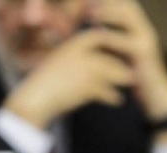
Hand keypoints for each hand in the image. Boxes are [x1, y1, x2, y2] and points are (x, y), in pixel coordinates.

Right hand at [2, 28, 136, 127]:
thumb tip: (95, 58)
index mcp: (73, 44)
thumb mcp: (59, 62)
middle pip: (110, 56)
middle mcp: (82, 54)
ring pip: (114, 73)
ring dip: (122, 79)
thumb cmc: (45, 82)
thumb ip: (77, 58)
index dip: (113, 43)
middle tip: (132, 71)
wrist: (35, 98)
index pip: (100, 37)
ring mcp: (86, 70)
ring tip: (128, 83)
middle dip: (121, 64)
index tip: (120, 52)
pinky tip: (117, 100)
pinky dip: (113, 97)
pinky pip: (108, 91)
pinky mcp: (88, 88)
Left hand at [89, 0, 166, 120]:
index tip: (87, 1)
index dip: (108, 2)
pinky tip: (98, 36)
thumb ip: (109, 42)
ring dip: (109, 13)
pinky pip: (128, 41)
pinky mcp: (145, 54)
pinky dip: (112, 37)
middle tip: (87, 3)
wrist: (153, 95)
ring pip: (130, 17)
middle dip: (109, 3)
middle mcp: (144, 30)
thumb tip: (89, 32)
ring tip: (91, 14)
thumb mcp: (119, 55)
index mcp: (138, 29)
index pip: (125, 6)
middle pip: (128, 6)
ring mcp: (146, 40)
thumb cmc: (133, 76)